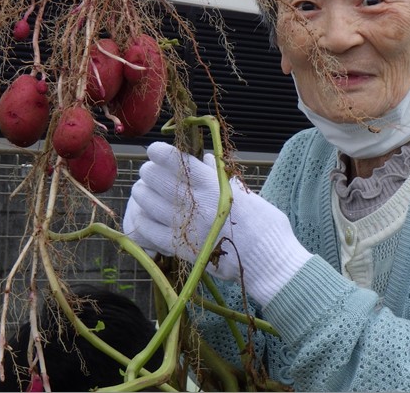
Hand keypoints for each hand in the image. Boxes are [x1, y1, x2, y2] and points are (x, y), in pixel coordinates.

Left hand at [123, 142, 311, 305]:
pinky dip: (142, 221)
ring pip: (147, 202)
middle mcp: (195, 202)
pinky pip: (149, 231)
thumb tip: (205, 158)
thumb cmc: (265, 223)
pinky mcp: (181, 248)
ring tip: (144, 192)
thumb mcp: (245, 191)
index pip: (175, 160)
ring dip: (142, 194)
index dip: (159, 152)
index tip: (155, 150)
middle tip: (150, 172)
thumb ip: (220, 175)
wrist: (267, 260)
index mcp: (213, 184)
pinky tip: (143, 217)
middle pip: (155, 178)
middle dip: (149, 172)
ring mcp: (185, 226)